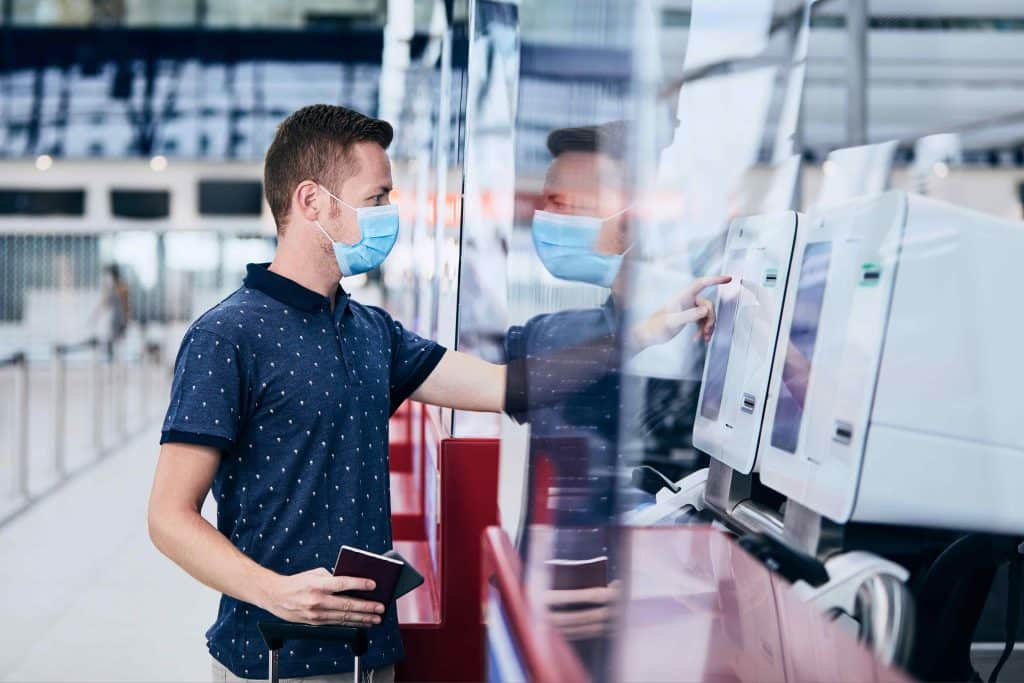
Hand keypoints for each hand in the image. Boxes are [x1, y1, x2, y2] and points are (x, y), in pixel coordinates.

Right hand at [261, 568, 383, 626]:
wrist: (275, 596)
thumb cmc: (296, 582)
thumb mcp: (314, 573)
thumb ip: (332, 576)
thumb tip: (350, 582)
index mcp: (317, 584)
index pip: (343, 584)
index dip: (359, 584)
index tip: (373, 585)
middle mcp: (317, 600)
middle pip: (347, 604)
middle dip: (366, 607)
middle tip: (380, 608)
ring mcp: (315, 614)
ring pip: (343, 617)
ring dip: (362, 619)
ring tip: (375, 618)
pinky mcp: (315, 622)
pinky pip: (336, 623)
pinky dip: (350, 623)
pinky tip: (361, 623)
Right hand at [543, 580, 621, 640]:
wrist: (514, 600)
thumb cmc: (536, 580)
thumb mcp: (546, 573)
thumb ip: (564, 575)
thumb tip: (596, 580)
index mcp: (541, 596)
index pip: (575, 597)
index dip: (596, 594)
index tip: (613, 591)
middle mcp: (544, 616)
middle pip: (582, 616)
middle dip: (605, 611)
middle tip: (620, 603)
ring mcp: (548, 630)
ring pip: (581, 629)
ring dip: (603, 622)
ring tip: (618, 614)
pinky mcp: (552, 637)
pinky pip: (577, 635)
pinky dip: (593, 631)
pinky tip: (606, 625)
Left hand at [629, 275, 731, 348]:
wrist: (648, 335)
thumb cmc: (656, 327)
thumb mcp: (672, 322)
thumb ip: (689, 316)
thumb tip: (706, 311)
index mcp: (683, 296)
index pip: (702, 284)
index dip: (715, 280)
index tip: (729, 279)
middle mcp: (687, 300)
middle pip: (708, 305)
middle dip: (710, 319)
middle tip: (707, 333)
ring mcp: (688, 309)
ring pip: (706, 315)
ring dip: (707, 327)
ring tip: (704, 339)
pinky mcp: (688, 317)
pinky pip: (702, 321)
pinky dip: (703, 330)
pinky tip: (698, 339)